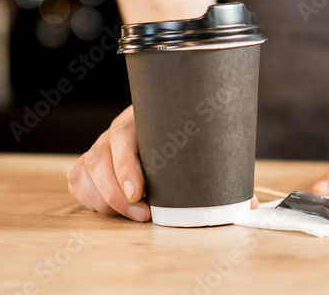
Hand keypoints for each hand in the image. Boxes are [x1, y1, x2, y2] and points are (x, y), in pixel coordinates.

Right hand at [67, 107, 259, 221]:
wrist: (165, 114)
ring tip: (136, 214)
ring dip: (106, 201)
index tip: (139, 193)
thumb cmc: (183, 133)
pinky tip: (113, 209)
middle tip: (144, 214)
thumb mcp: (196, 143)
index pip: (123, 138)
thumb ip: (219, 170)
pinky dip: (92, 199)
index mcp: (139, 118)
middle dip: (118, 194)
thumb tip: (249, 203)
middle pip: (100, 162)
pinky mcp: (88, 163)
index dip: (127, 167)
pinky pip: (78, 182)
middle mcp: (114, 132)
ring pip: (86, 174)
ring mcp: (98, 147)